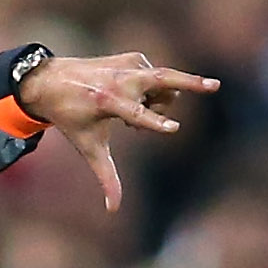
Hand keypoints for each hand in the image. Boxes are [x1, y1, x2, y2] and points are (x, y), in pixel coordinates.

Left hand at [13, 53, 219, 212]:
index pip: (136, 114)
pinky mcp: (135, 58)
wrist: (51, 81)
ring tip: (134, 116)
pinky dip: (152, 93)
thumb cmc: (72, 119)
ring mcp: (129, 66)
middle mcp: (119, 81)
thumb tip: (113, 209)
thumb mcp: (88, 147)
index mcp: (106, 102)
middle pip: (163, 80)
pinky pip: (159, 79)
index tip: (173, 128)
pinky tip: (133, 99)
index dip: (155, 122)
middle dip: (191, 83)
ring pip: (165, 86)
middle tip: (215, 86)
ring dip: (159, 104)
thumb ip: (106, 176)